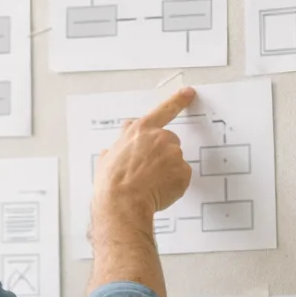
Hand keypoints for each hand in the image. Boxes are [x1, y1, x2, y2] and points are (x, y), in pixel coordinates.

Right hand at [93, 87, 194, 215]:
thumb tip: (112, 150)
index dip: (177, 100)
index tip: (188, 93)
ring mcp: (174, 154)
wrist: (123, 203)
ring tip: (149, 184)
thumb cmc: (112, 183)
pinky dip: (173, 185)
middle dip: (162, 154)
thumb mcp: (107, 158)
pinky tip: (158, 191)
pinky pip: (181, 178)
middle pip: (170, 142)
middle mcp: (160, 138)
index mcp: (140, 130)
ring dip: (167, 171)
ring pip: (175, 162)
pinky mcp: (183, 172)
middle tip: (148, 170)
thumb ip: (117, 148)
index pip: (164, 110)